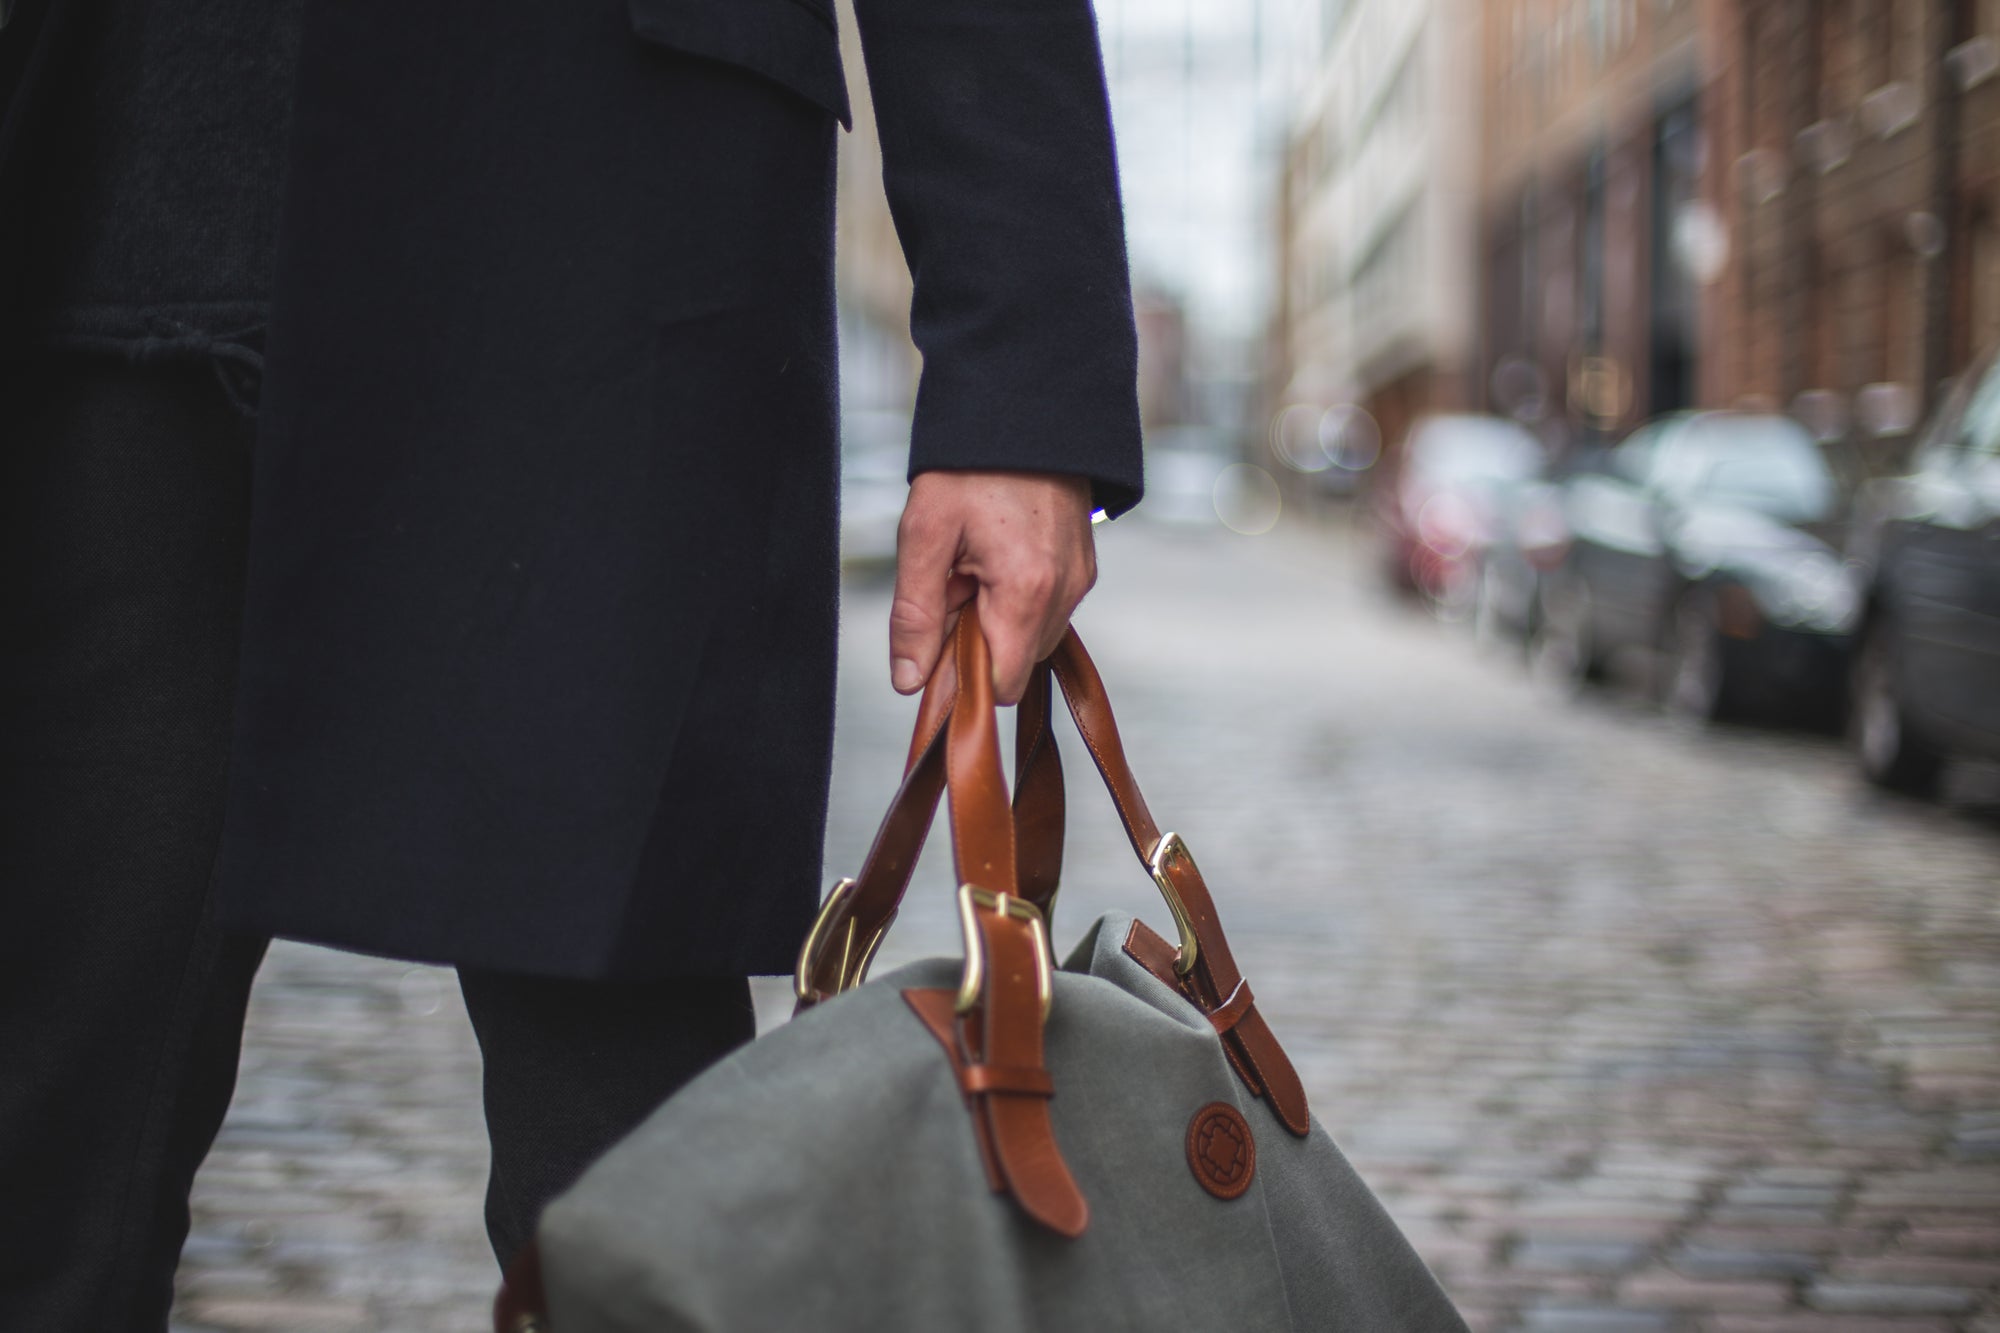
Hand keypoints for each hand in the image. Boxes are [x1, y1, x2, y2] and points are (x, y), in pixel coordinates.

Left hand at [890, 470, 1096, 705]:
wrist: (1022, 407)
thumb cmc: (970, 466)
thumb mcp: (925, 536)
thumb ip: (915, 616)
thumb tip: (909, 681)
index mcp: (1026, 591)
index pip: (1002, 684)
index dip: (964, 676)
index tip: (937, 640)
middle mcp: (1065, 593)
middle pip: (1016, 663)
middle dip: (977, 642)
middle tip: (952, 584)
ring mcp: (1079, 579)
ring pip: (1031, 638)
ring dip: (996, 619)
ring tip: (973, 565)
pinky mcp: (1083, 566)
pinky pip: (1047, 609)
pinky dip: (1015, 599)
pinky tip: (995, 557)